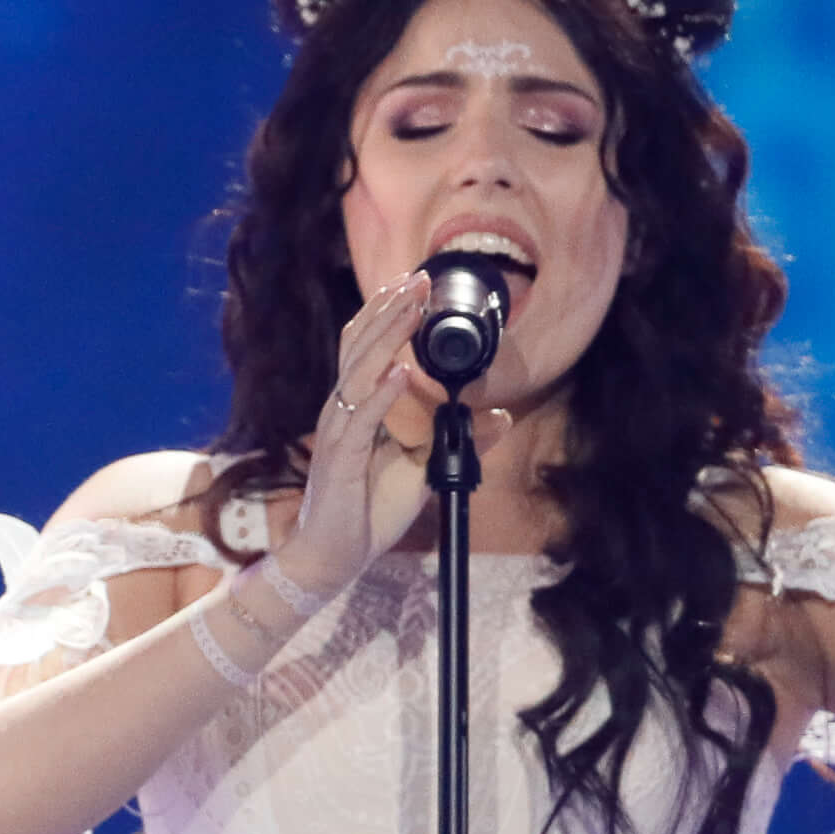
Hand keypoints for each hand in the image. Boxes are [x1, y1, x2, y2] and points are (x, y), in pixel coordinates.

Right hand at [281, 272, 512, 589]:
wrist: (334, 555)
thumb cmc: (369, 510)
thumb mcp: (426, 468)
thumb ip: (456, 437)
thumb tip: (500, 414)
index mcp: (359, 406)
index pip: (366, 346)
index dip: (389, 313)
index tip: (418, 284)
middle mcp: (343, 409)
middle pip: (359, 344)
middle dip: (391, 309)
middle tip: (419, 278)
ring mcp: (339, 431)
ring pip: (359, 369)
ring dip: (386, 335)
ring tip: (412, 307)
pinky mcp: (338, 458)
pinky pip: (362, 418)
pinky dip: (381, 392)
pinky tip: (399, 371)